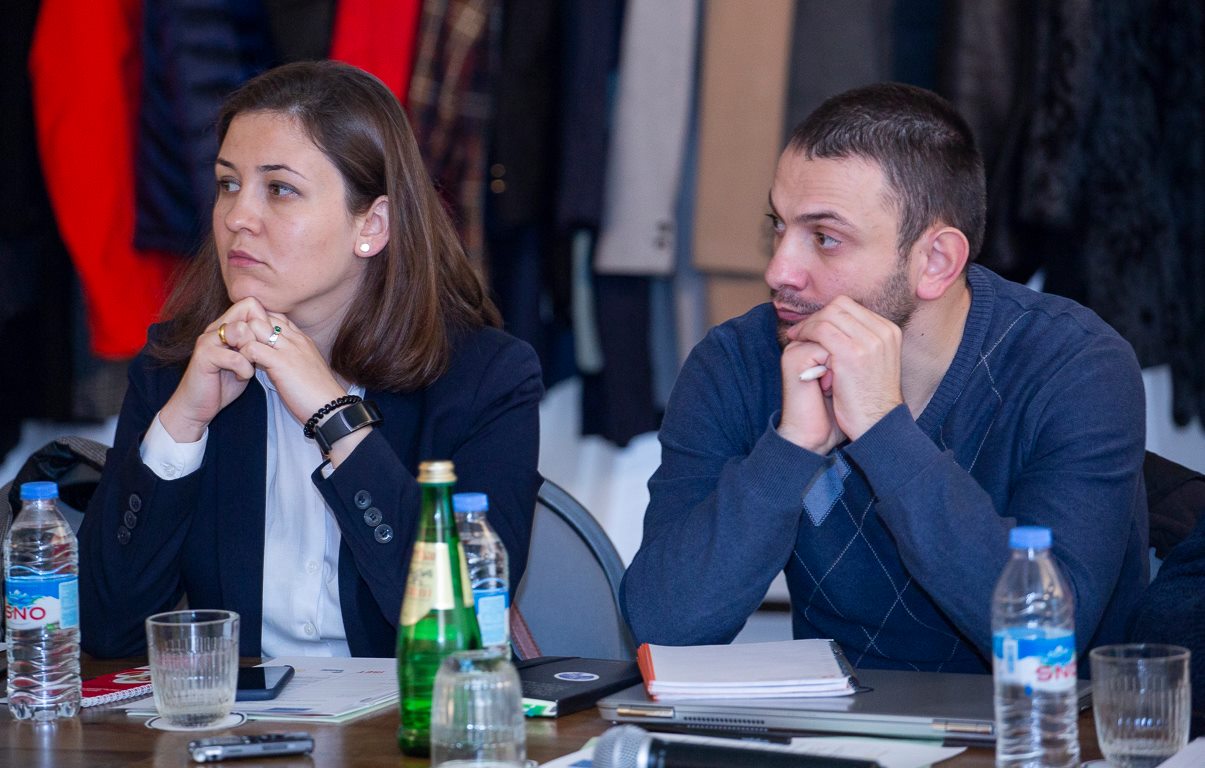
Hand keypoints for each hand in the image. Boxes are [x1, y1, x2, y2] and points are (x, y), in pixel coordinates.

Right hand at [158, 298, 269, 441]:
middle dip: (259, 337)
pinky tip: (241, 377)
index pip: (250, 304)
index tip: (265, 345)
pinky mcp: (204, 356)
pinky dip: (245, 370)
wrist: (197, 406)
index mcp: (225, 326)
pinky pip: (236, 356)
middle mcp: (215, 328)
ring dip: (252, 352)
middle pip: (247, 312)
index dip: (264, 321)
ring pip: (241, 330)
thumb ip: (256, 344)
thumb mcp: (246, 359)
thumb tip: (277, 331)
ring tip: (248, 367)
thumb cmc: (224, 384)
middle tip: (257, 358)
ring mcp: (208, 340)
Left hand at [230, 313, 347, 432]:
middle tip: (239, 349)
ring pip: (254, 326)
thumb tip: (269, 357)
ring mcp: (289, 349)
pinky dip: (242, 356)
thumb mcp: (304, 368)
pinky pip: (251, 347)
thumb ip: (288, 358)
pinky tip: (244, 370)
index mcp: (302, 339)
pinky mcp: (281, 363)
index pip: (275, 316)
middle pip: (262, 315)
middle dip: (246, 329)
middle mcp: (295, 338)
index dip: (259, 324)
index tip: (251, 342)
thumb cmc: (317, 394)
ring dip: (242, 340)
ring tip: (239, 358)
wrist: (332, 409)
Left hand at [784, 295, 903, 441]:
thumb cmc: (871, 400)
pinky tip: (797, 342)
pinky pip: (821, 329)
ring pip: (829, 314)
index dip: (828, 314)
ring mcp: (869, 341)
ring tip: (796, 337)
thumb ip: (863, 342)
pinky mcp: (852, 354)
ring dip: (808, 325)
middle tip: (800, 331)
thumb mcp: (875, 363)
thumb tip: (838, 328)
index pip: (851, 307)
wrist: (878, 425)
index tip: (813, 327)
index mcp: (889, 332)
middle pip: (840, 306)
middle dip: (817, 316)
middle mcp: (883, 332)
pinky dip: (805, 332)